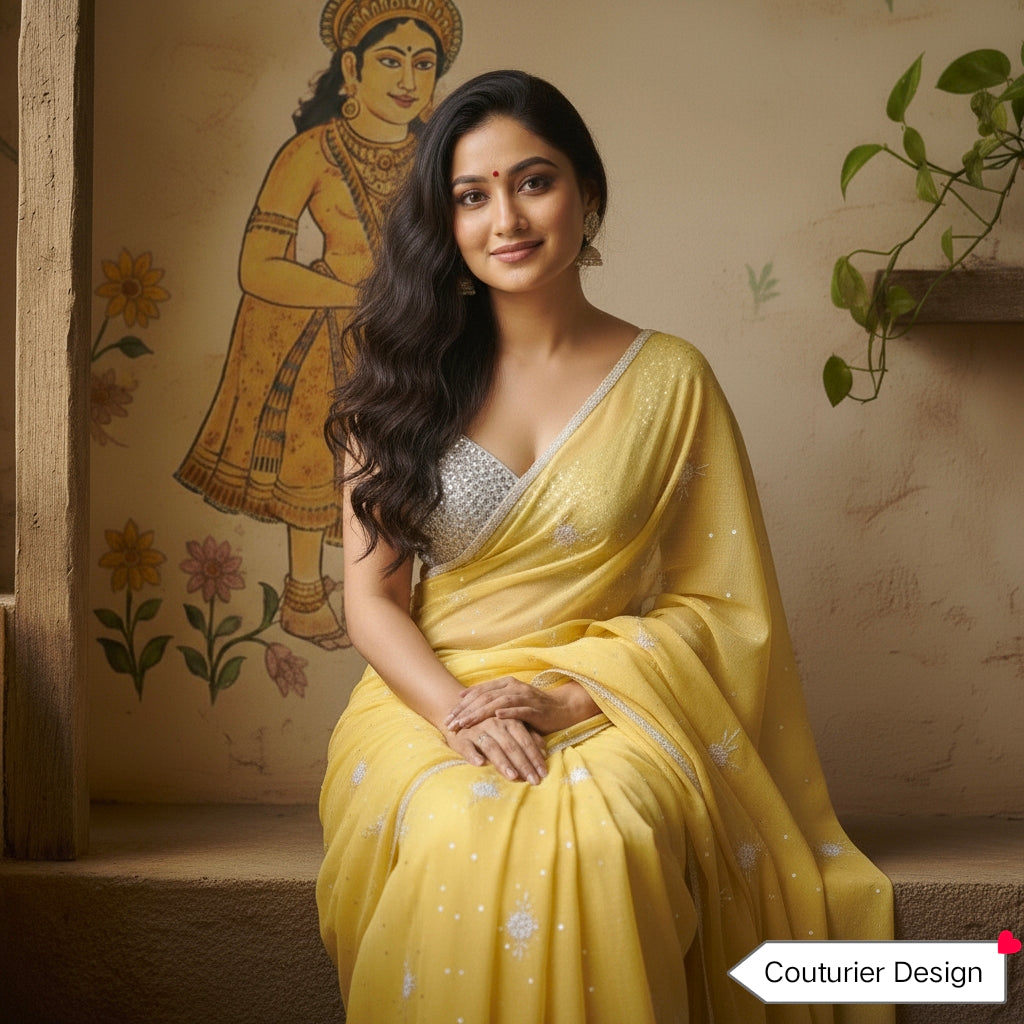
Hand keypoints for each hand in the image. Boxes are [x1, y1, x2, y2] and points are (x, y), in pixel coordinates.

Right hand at [443, 715, 547, 784]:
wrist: (460, 715)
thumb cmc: (490, 724)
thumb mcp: (509, 727)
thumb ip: (527, 735)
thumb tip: (544, 750)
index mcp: (509, 720)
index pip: (525, 740)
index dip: (534, 756)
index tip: (543, 773)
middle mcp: (494, 724)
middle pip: (511, 745)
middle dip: (523, 764)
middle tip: (533, 780)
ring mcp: (477, 730)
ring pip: (492, 747)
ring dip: (502, 762)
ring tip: (513, 776)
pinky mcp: (461, 738)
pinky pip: (467, 747)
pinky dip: (473, 755)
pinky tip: (480, 763)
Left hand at [444, 676, 598, 735]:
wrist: (561, 709)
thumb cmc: (532, 708)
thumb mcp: (510, 702)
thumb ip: (491, 700)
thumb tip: (466, 701)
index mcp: (506, 684)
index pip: (479, 692)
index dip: (462, 704)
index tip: (448, 715)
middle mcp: (513, 688)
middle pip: (484, 697)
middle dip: (465, 711)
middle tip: (451, 723)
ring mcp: (525, 697)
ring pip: (498, 703)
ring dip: (480, 713)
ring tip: (465, 723)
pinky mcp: (536, 709)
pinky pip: (520, 710)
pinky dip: (508, 713)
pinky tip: (496, 717)